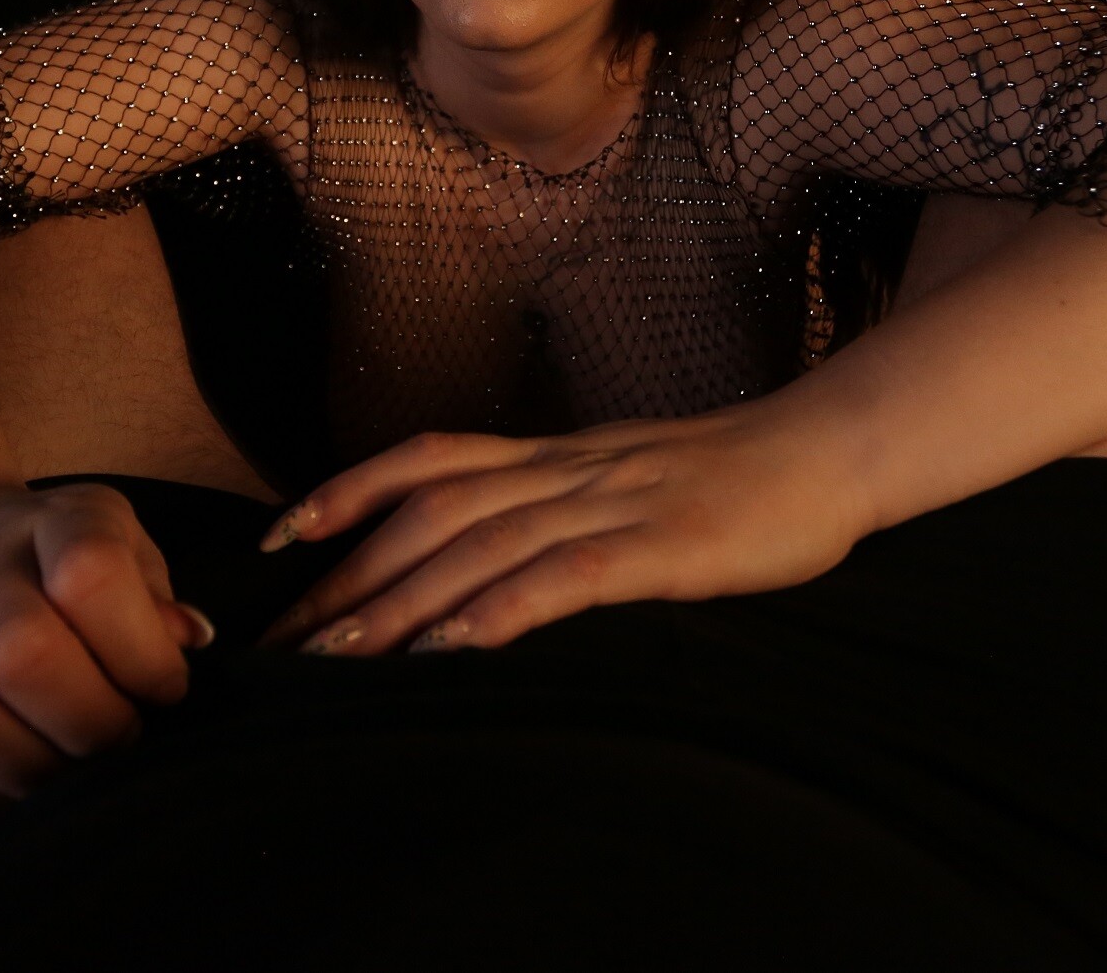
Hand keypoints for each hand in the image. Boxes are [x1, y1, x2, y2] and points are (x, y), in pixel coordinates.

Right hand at [0, 481, 213, 830]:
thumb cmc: (59, 562)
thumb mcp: (124, 547)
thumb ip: (157, 600)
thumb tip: (183, 646)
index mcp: (48, 522)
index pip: (90, 575)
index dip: (144, 652)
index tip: (164, 687)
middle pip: (19, 653)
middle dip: (93, 721)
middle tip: (120, 737)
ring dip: (31, 771)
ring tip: (70, 772)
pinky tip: (17, 791)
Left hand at [255, 407, 872, 655]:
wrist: (828, 450)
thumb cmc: (729, 478)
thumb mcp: (624, 480)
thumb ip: (558, 508)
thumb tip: (487, 561)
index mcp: (554, 455)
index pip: (427, 462)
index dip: (346, 491)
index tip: (278, 540)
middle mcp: (566, 470)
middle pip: (432, 513)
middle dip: (351, 575)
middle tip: (287, 639)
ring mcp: (614, 503)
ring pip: (485, 544)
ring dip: (404, 600)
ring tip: (341, 656)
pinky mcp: (664, 545)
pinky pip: (569, 575)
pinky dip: (505, 608)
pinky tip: (458, 646)